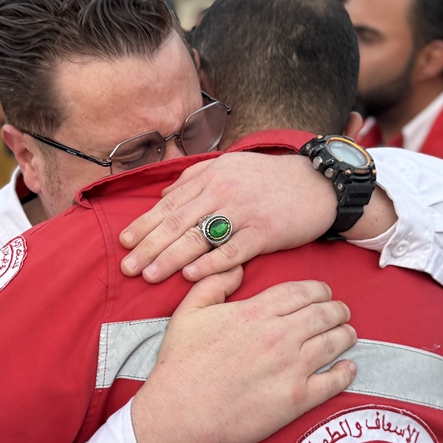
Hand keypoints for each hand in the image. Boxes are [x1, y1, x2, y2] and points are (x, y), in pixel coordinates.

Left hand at [120, 151, 334, 282]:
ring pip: (199, 237)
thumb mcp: (230, 166)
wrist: (318, 184)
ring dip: (171, 258)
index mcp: (211, 176)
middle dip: (149, 246)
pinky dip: (210, 263)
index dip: (144, 224)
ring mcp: (244, 212)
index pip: (170, 204)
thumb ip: (194, 179)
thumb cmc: (269, 179)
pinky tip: (190, 275)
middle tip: (127, 267)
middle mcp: (223, 192)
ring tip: (149, 275)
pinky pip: (232, 251)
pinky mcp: (265, 232)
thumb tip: (162, 196)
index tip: (124, 242)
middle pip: (178, 223)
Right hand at [130, 267, 356, 442]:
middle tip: (340, 313)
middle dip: (337, 310)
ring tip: (348, 335)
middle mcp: (280, 335)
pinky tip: (348, 368)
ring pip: (335, 342)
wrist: (182, 415)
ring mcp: (292, 367)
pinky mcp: (297, 398)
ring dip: (346, 335)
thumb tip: (238, 269)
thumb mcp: (188, 313)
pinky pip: (334, 381)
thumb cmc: (180, 366)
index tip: (324, 294)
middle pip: (325, 313)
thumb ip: (213, 284)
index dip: (319, 290)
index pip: (302, 291)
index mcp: (256, 312)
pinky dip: (346, 372)